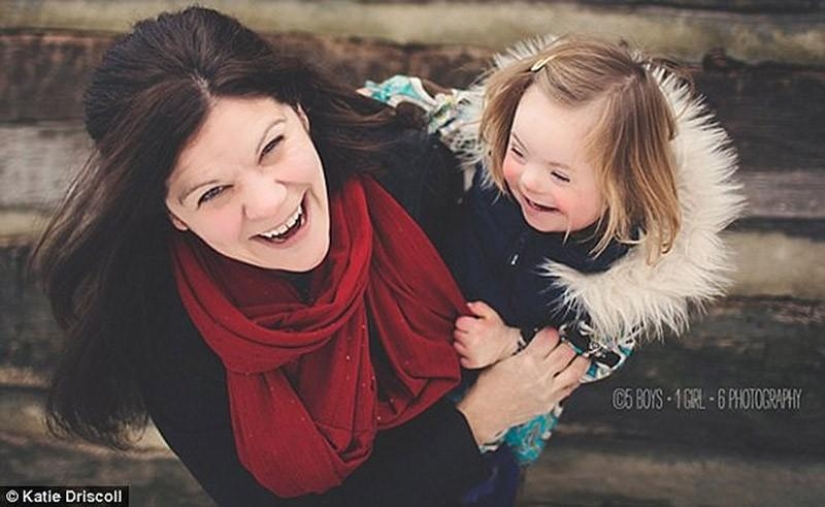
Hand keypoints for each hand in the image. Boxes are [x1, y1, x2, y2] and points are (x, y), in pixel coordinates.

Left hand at [453, 301, 520, 368]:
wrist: (507, 346)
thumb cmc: (497, 330)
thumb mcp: (491, 314)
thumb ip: (479, 306)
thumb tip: (467, 306)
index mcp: (477, 327)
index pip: (459, 323)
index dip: (464, 322)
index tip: (471, 324)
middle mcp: (473, 341)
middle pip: (456, 334)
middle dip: (463, 332)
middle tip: (473, 333)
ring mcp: (472, 354)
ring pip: (457, 346)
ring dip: (462, 344)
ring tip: (474, 342)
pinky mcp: (472, 363)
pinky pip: (461, 358)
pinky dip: (465, 356)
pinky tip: (474, 351)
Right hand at [456, 327, 590, 444]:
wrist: (485, 413)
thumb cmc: (487, 388)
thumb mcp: (501, 360)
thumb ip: (521, 349)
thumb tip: (534, 340)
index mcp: (526, 360)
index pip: (550, 337)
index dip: (552, 331)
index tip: (550, 331)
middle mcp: (540, 375)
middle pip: (567, 352)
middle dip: (568, 343)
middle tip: (564, 341)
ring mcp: (547, 391)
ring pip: (576, 371)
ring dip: (579, 360)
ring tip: (577, 355)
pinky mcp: (549, 403)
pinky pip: (570, 389)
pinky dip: (574, 379)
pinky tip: (571, 374)